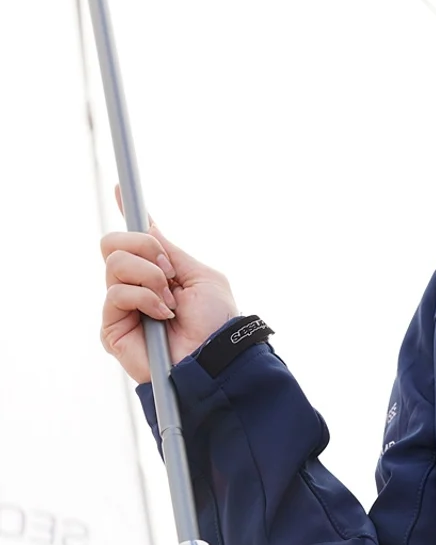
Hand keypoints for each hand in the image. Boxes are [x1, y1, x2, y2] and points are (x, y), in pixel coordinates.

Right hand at [99, 184, 238, 382]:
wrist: (212, 356)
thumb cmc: (215, 320)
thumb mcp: (200, 275)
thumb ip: (171, 252)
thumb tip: (149, 224)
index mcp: (160, 271)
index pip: (137, 239)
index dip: (130, 213)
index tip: (122, 189)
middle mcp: (136, 285)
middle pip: (113, 243)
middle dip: (143, 246)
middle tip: (168, 270)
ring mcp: (122, 305)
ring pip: (114, 263)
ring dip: (149, 276)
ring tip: (169, 300)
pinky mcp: (111, 326)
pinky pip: (116, 293)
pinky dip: (144, 298)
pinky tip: (161, 315)